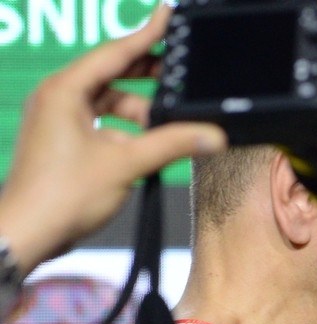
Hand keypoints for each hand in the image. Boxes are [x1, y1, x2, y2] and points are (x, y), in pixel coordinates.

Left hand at [0, 5, 225, 272]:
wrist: (27, 232)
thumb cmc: (63, 194)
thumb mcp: (125, 163)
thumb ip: (171, 144)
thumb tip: (212, 134)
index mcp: (65, 90)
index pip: (114, 52)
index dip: (146, 34)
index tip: (168, 16)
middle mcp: (57, 98)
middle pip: (111, 74)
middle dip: (148, 76)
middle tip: (181, 71)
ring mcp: (57, 120)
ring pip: (108, 102)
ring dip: (140, 111)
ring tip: (170, 125)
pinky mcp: (62, 142)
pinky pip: (101, 123)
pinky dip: (126, 129)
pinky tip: (148, 145)